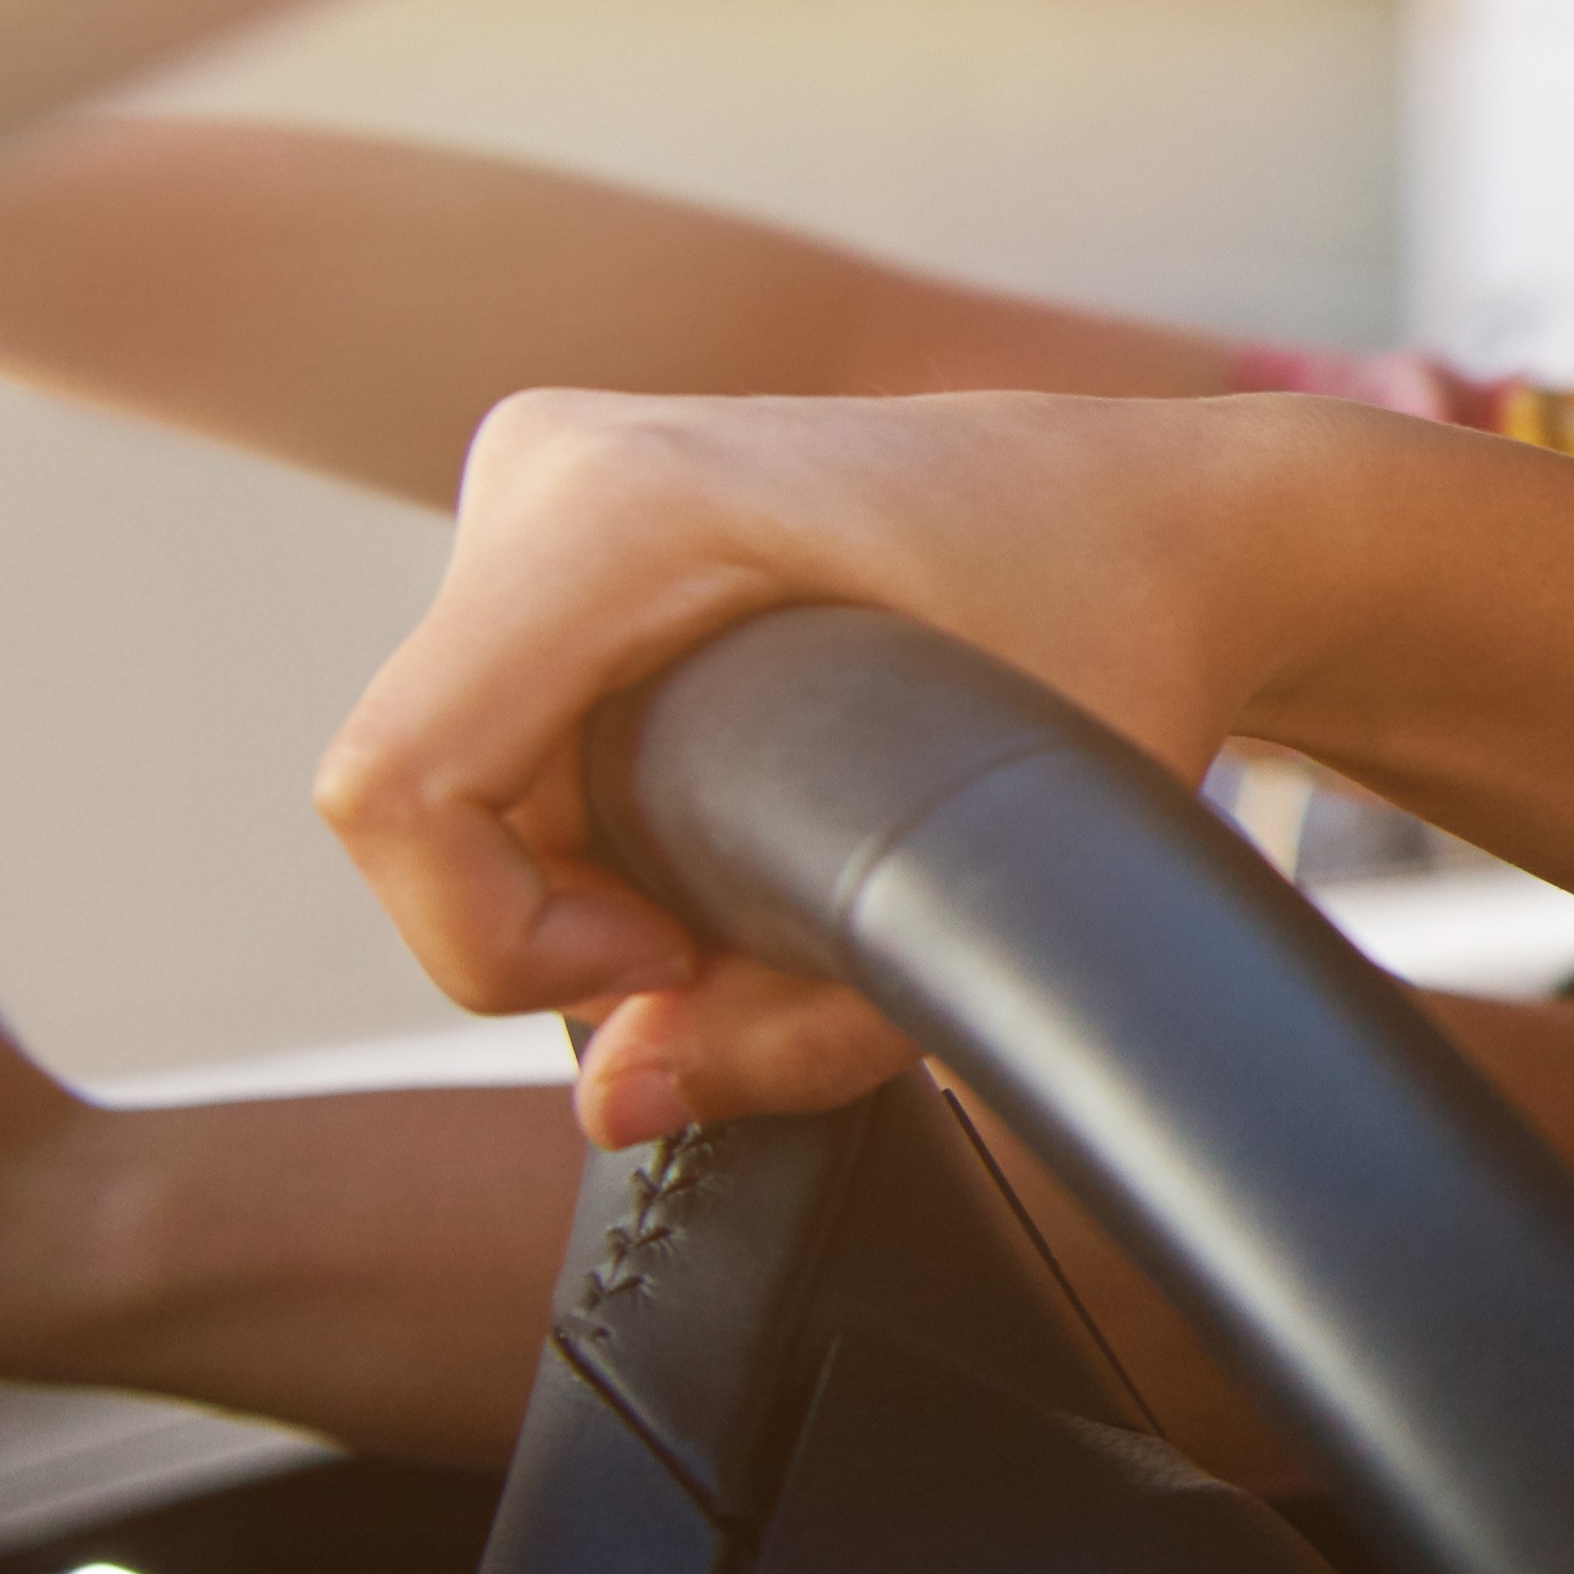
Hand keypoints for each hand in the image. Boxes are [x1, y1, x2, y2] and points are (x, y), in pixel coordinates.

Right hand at [315, 388, 1330, 1142]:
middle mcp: (548, 471)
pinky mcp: (564, 538)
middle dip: (567, 926)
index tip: (677, 965)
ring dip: (593, 879)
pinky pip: (508, 742)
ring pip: (469, 785)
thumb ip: (808, 1022)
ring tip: (784, 864)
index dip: (498, 940)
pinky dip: (605, 827)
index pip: (400, 787)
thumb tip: (615, 1101)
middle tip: (764, 935)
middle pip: (436, 804)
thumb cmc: (1118, 646)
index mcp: (616, 509)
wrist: (1173, 522)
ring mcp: (545, 491)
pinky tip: (745, 817)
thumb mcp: (998, 860)